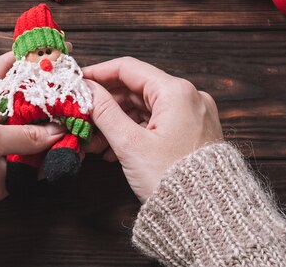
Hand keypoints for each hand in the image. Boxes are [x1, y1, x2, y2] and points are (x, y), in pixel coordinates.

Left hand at [0, 52, 64, 214]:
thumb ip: (22, 134)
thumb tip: (56, 132)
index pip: (2, 69)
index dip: (26, 59)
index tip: (52, 53)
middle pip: (23, 105)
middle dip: (48, 103)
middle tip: (75, 99)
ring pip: (29, 136)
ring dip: (51, 136)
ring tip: (76, 131)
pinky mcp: (0, 174)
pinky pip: (28, 165)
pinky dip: (44, 162)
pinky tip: (63, 158)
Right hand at [83, 57, 222, 201]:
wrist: (207, 217)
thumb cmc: (174, 181)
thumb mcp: (130, 144)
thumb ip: (104, 112)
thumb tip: (86, 91)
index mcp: (177, 92)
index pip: (128, 68)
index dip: (99, 73)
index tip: (78, 81)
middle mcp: (189, 97)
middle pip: (136, 88)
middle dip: (106, 104)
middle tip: (82, 115)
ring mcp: (193, 115)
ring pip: (145, 107)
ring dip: (117, 120)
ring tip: (95, 140)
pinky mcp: (193, 132)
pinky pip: (158, 122)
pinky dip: (135, 130)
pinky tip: (115, 148)